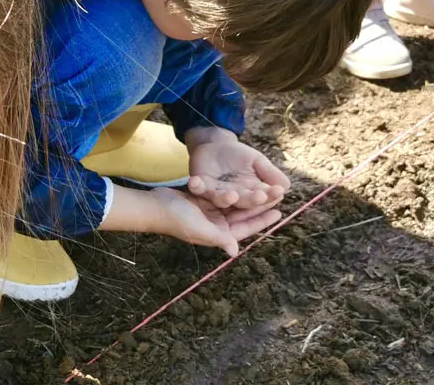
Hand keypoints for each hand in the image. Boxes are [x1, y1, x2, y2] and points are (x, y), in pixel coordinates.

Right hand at [153, 187, 282, 255]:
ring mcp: (210, 212)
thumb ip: (219, 238)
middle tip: (278, 195)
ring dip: (250, 196)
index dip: (262, 221)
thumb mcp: (200, 229)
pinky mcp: (204, 200)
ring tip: (266, 186)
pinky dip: (235, 189)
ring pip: (236, 204)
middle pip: (243, 215)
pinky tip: (246, 181)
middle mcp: (216, 224)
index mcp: (218, 234)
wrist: (154, 205)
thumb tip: (235, 252)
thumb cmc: (176, 219)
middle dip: (260, 206)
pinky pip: (224, 194)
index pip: (245, 229)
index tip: (279, 213)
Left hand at [185, 128, 290, 208]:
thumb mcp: (256, 160)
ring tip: (232, 195)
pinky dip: (196, 186)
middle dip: (252, 199)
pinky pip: (198, 189)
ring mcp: (216, 194)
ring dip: (226, 198)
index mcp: (250, 193)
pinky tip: (196, 182)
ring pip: (221, 199)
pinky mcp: (201, 187)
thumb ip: (269, 172)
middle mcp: (234, 198)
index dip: (270, 195)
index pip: (263, 197)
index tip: (279, 191)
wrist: (215, 145)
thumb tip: (287, 186)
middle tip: (261, 196)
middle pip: (244, 201)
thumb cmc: (239, 155)